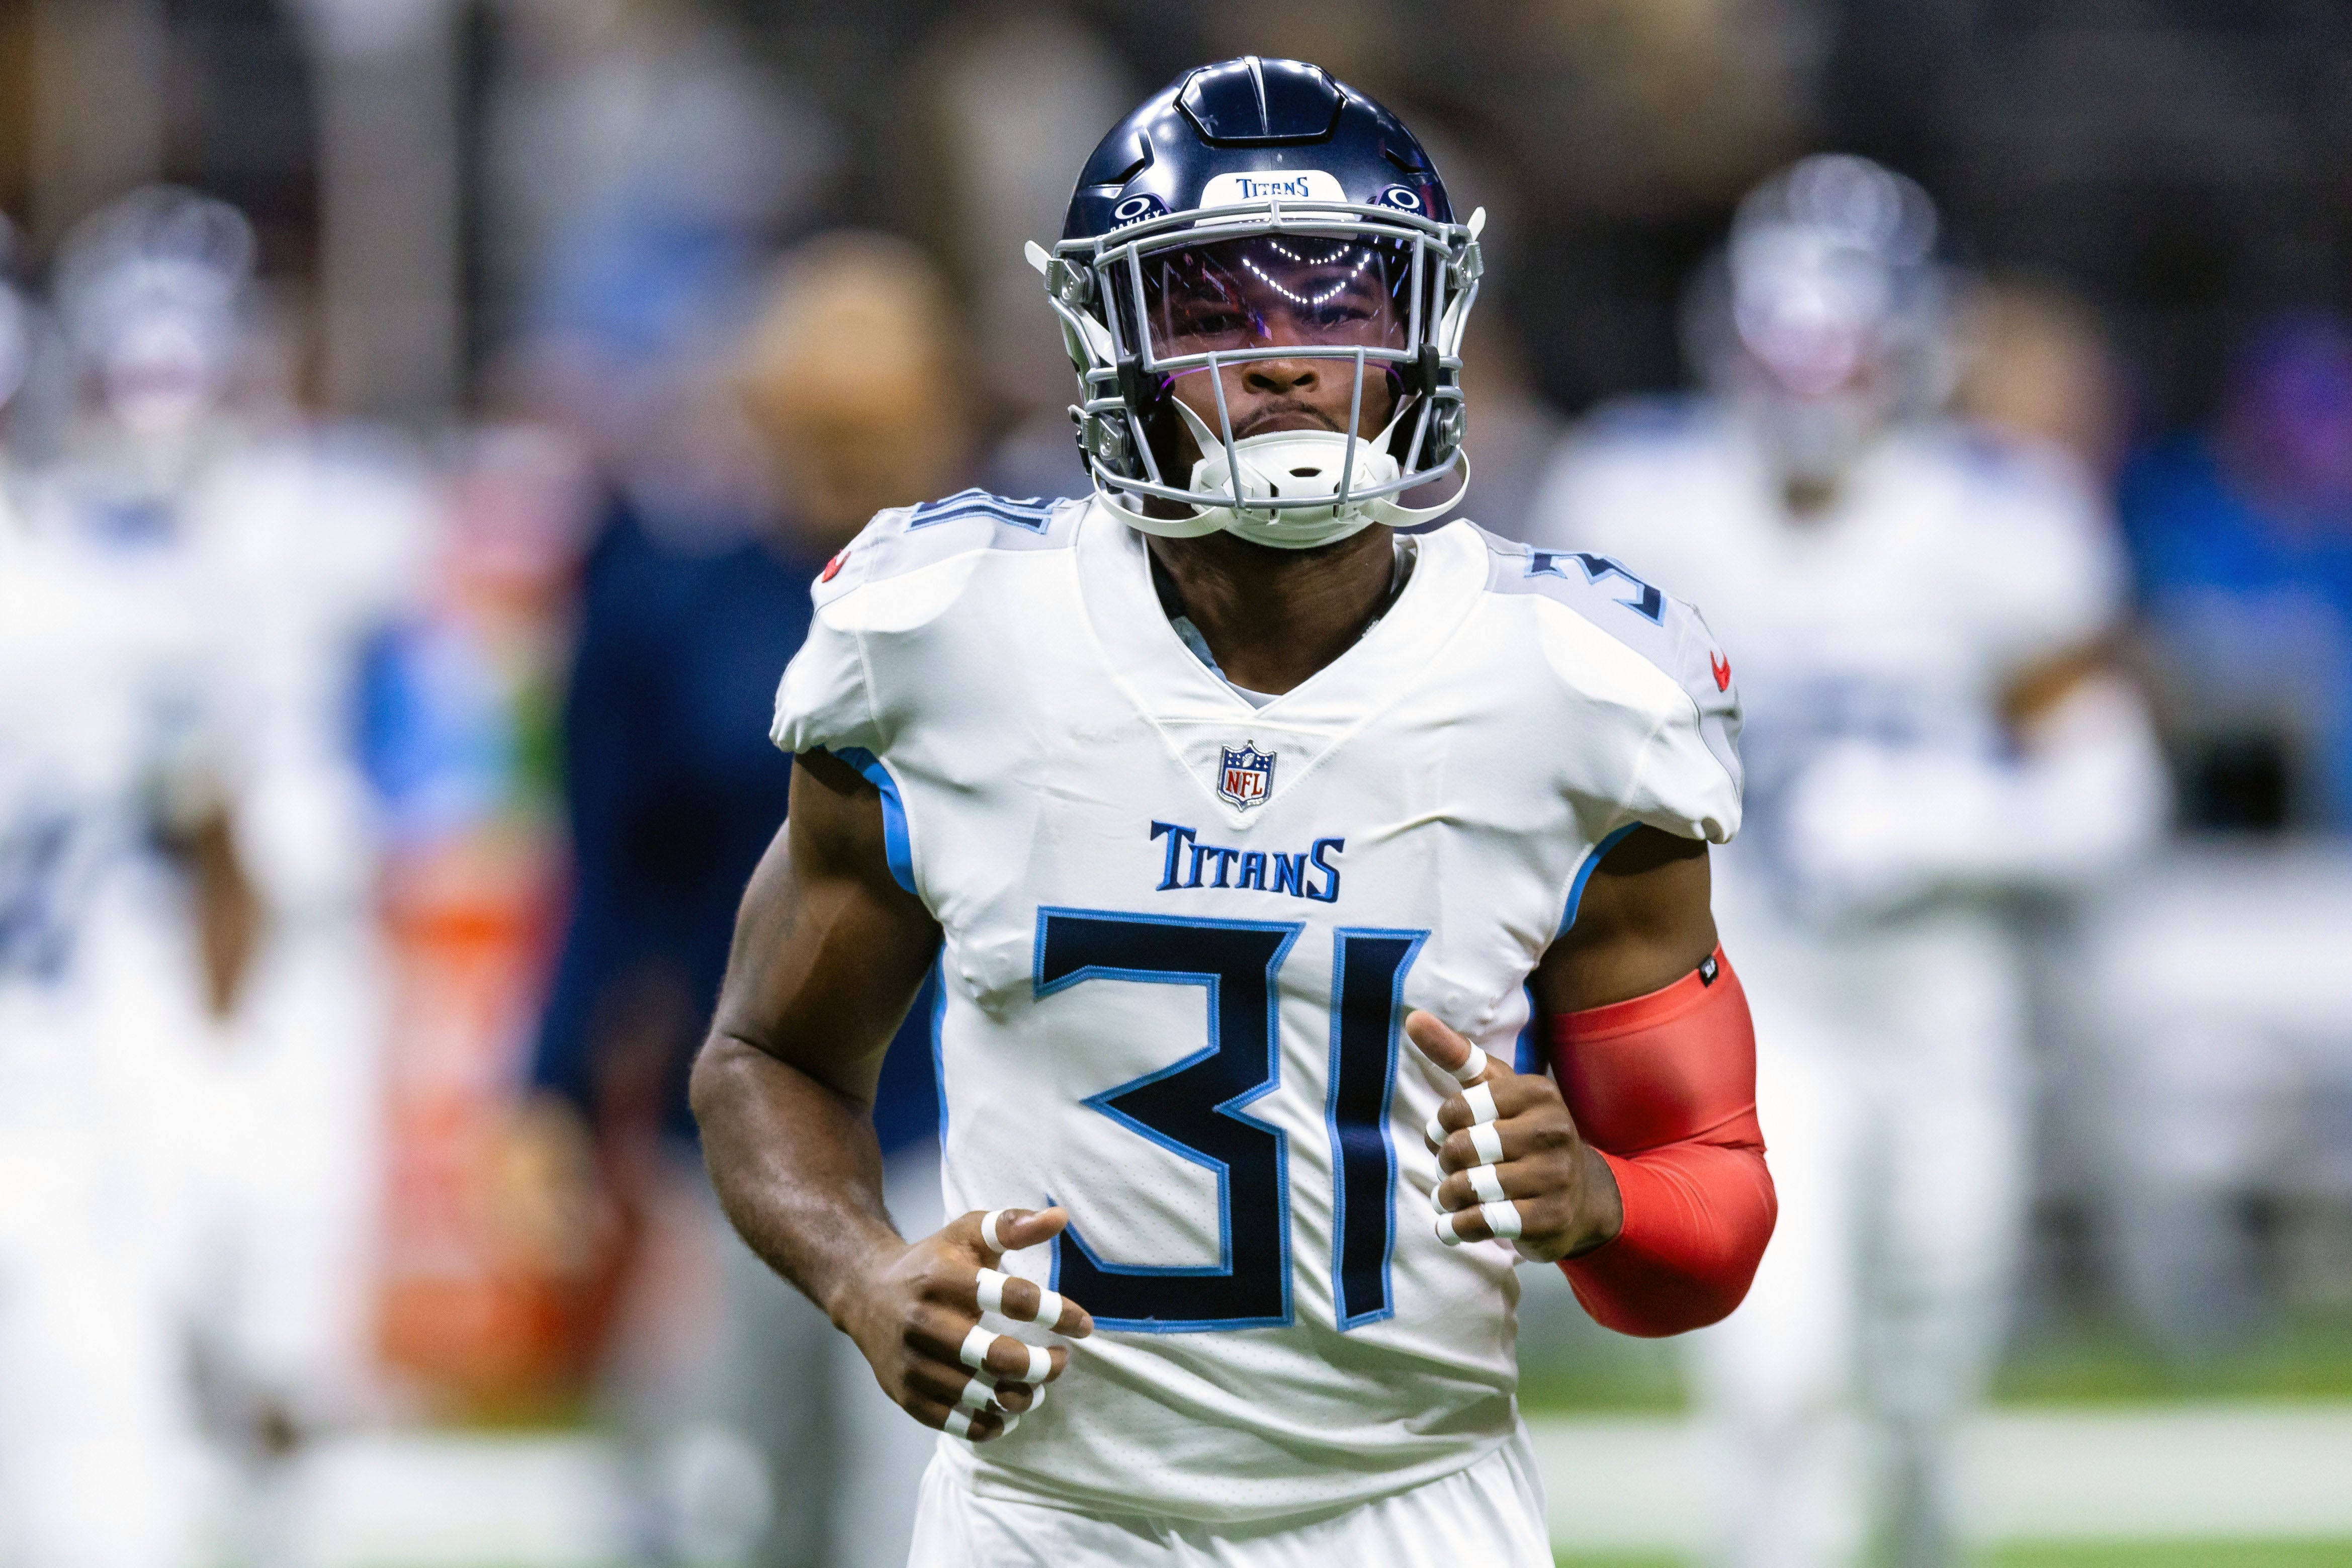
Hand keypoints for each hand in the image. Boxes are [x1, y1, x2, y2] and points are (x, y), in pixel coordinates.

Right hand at [836, 1206, 1093, 1441]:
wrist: (863, 1293)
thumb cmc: (931, 1262)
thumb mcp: (966, 1233)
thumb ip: (1012, 1225)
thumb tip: (1060, 1217)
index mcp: (943, 1277)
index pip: (1013, 1298)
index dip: (1057, 1313)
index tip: (1084, 1325)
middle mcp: (923, 1320)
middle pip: (998, 1357)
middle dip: (1042, 1366)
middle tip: (1060, 1362)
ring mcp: (910, 1361)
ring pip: (979, 1395)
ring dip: (1021, 1397)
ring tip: (1038, 1389)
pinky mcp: (904, 1393)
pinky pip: (954, 1422)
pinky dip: (989, 1425)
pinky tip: (1006, 1413)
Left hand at [1408, 1012, 1623, 1263]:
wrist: (1581, 1197)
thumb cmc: (1524, 1134)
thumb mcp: (1496, 1090)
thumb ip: (1456, 1054)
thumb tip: (1413, 1018)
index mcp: (1538, 1092)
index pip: (1459, 1106)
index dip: (1441, 1125)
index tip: (1444, 1133)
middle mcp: (1554, 1130)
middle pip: (1463, 1148)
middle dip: (1444, 1162)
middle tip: (1448, 1169)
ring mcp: (1555, 1176)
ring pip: (1471, 1187)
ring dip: (1447, 1197)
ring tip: (1448, 1197)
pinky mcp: (1550, 1218)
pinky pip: (1484, 1222)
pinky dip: (1457, 1227)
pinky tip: (1452, 1225)